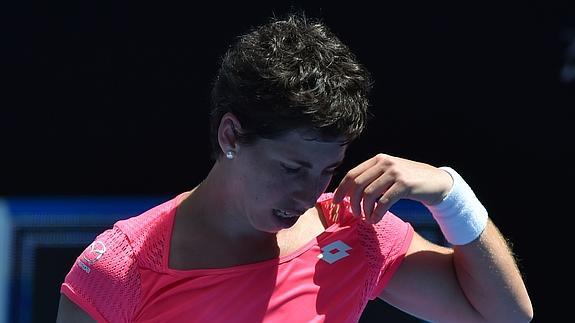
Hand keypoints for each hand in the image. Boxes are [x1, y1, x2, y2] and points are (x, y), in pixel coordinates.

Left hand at [333, 154, 452, 223]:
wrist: (437, 182)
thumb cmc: (410, 182)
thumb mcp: (389, 175)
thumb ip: (372, 179)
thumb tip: (348, 193)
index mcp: (378, 160)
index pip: (352, 174)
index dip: (341, 189)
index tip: (336, 202)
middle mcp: (385, 163)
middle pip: (357, 184)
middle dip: (352, 202)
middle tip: (354, 214)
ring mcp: (395, 172)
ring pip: (368, 194)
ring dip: (364, 210)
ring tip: (367, 218)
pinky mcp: (404, 184)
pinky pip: (383, 202)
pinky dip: (376, 214)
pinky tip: (375, 219)